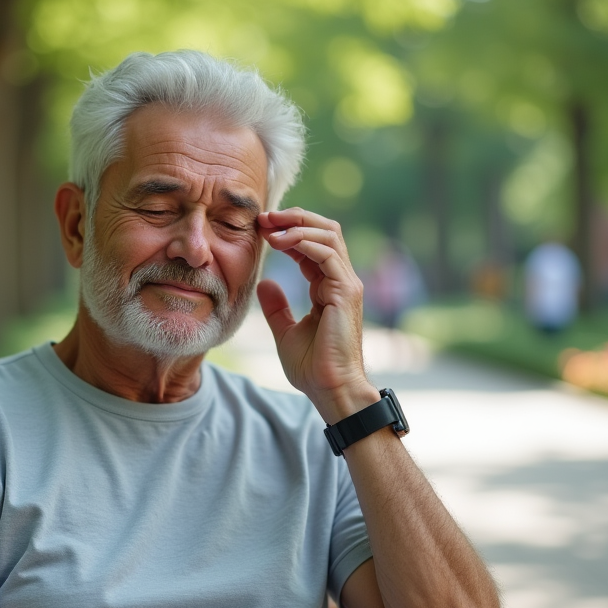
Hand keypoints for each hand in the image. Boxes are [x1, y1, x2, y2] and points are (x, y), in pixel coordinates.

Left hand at [256, 208, 379, 422]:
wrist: (331, 389)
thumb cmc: (313, 367)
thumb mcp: (285, 332)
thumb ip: (276, 307)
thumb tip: (264, 282)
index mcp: (327, 287)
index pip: (311, 245)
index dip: (287, 231)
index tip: (260, 228)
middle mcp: (340, 280)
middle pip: (324, 230)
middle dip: (294, 218)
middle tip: (264, 217)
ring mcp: (346, 284)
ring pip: (328, 235)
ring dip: (297, 225)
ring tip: (270, 227)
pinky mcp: (346, 292)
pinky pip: (327, 254)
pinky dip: (305, 242)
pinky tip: (282, 242)